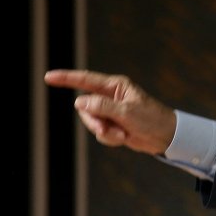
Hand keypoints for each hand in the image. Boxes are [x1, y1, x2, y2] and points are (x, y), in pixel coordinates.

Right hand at [43, 69, 174, 154]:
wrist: (166, 137)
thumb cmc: (151, 119)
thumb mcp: (126, 112)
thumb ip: (102, 106)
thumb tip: (79, 102)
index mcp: (115, 86)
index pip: (85, 80)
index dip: (66, 78)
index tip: (48, 77)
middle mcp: (110, 96)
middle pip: (85, 107)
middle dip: (94, 122)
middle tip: (108, 130)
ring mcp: (110, 111)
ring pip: (92, 122)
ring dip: (105, 132)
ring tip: (122, 135)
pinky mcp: (113, 125)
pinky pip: (100, 133)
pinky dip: (110, 139)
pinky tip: (124, 139)